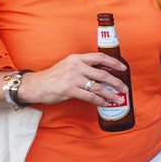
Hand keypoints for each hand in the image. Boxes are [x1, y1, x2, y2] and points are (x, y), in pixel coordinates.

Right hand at [14, 53, 128, 107]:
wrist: (36, 85)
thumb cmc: (53, 77)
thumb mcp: (68, 65)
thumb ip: (83, 67)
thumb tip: (102, 75)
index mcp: (77, 58)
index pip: (99, 57)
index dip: (113, 62)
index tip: (123, 68)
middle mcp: (76, 66)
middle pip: (102, 74)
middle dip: (116, 82)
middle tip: (124, 88)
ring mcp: (72, 78)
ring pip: (98, 87)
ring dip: (110, 94)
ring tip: (118, 99)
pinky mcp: (69, 90)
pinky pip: (90, 96)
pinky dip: (100, 101)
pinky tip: (105, 103)